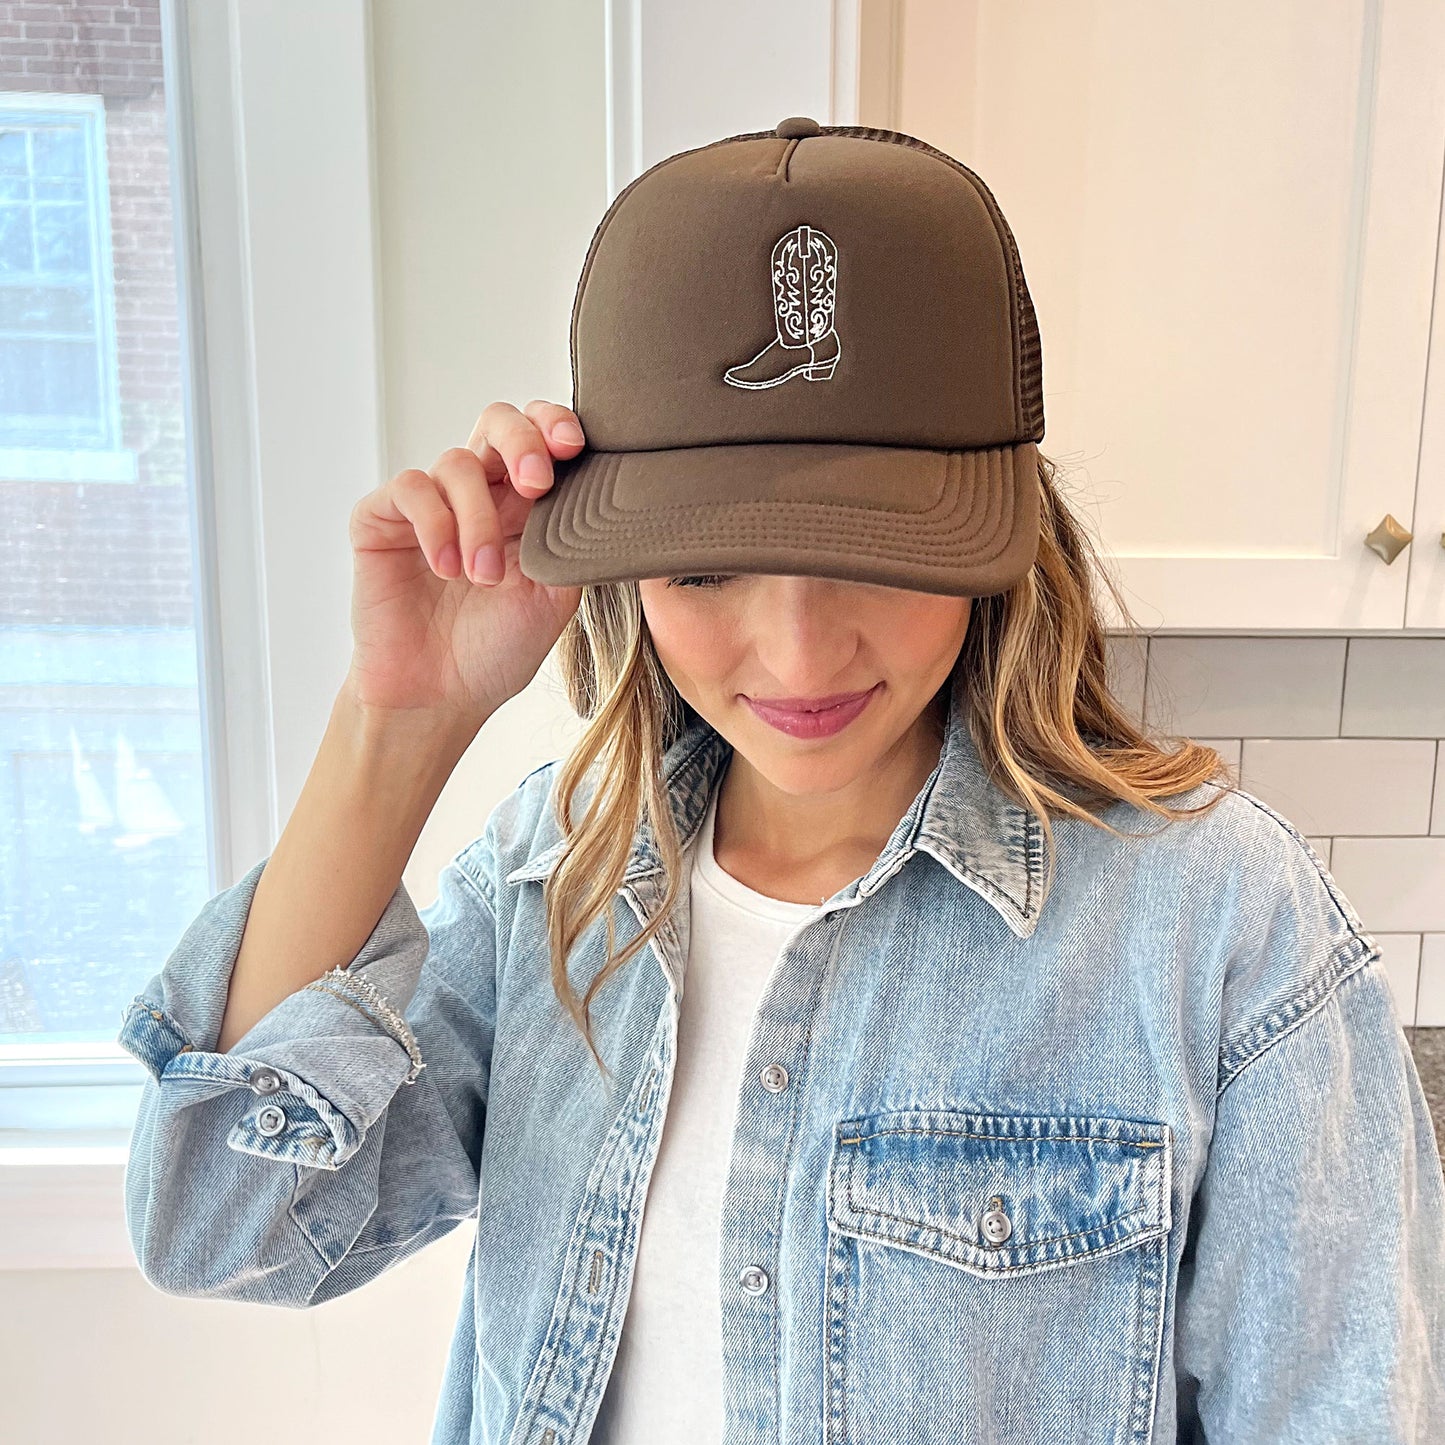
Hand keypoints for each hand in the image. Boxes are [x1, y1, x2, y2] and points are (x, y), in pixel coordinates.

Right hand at [343, 400, 584, 725]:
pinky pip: (411, 490)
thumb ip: (572, 544)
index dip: (555, 426)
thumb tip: (607, 502)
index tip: (574, 447)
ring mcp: (428, 505)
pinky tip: (445, 569)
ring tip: (484, 577)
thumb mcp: (554, 598)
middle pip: (497, 422)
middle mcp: (477, 495)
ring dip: (478, 520)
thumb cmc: (495, 650)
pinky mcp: (381, 520)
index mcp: (523, 507)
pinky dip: (435, 525)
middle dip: (522, 440)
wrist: (439, 698)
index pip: (540, 439)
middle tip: (537, 483)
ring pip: (457, 464)